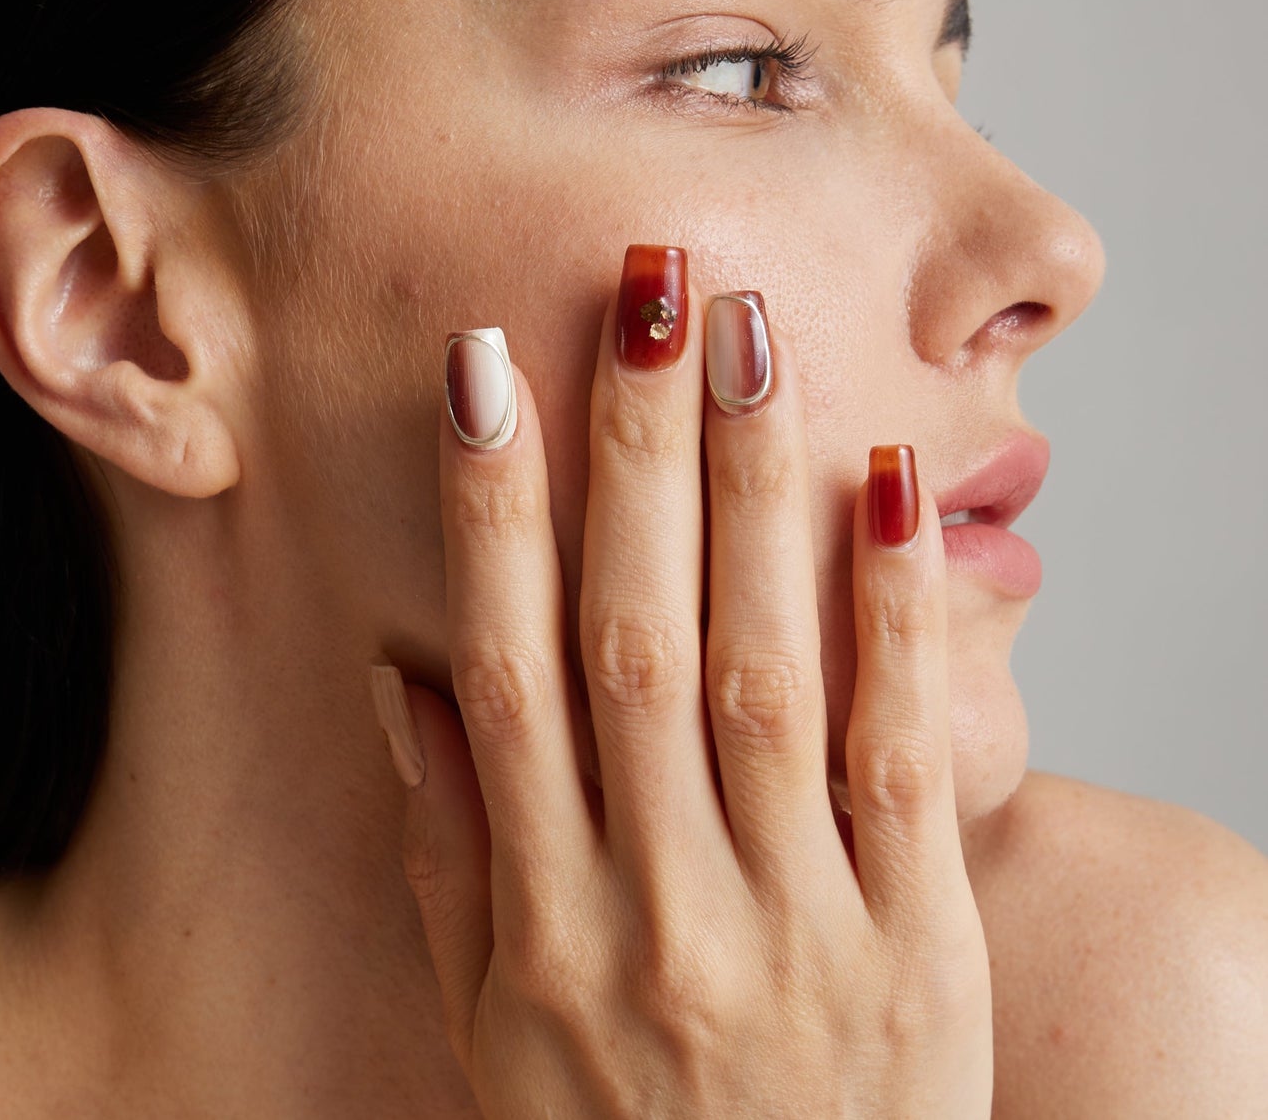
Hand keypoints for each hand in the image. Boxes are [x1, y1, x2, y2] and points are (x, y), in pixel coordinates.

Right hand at [371, 245, 992, 1117]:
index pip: (501, 669)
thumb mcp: (489, 1024)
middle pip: (633, 636)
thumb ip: (447, 851)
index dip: (489, 511)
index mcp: (541, 916)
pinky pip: (895, 760)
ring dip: (750, 491)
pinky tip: (888, 488)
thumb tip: (404, 678)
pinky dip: (893, 616)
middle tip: (645, 291)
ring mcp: (788, 921)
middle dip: (631, 449)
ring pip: (760, 669)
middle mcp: (652, 901)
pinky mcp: (913, 945)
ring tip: (751, 337)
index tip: (483, 372)